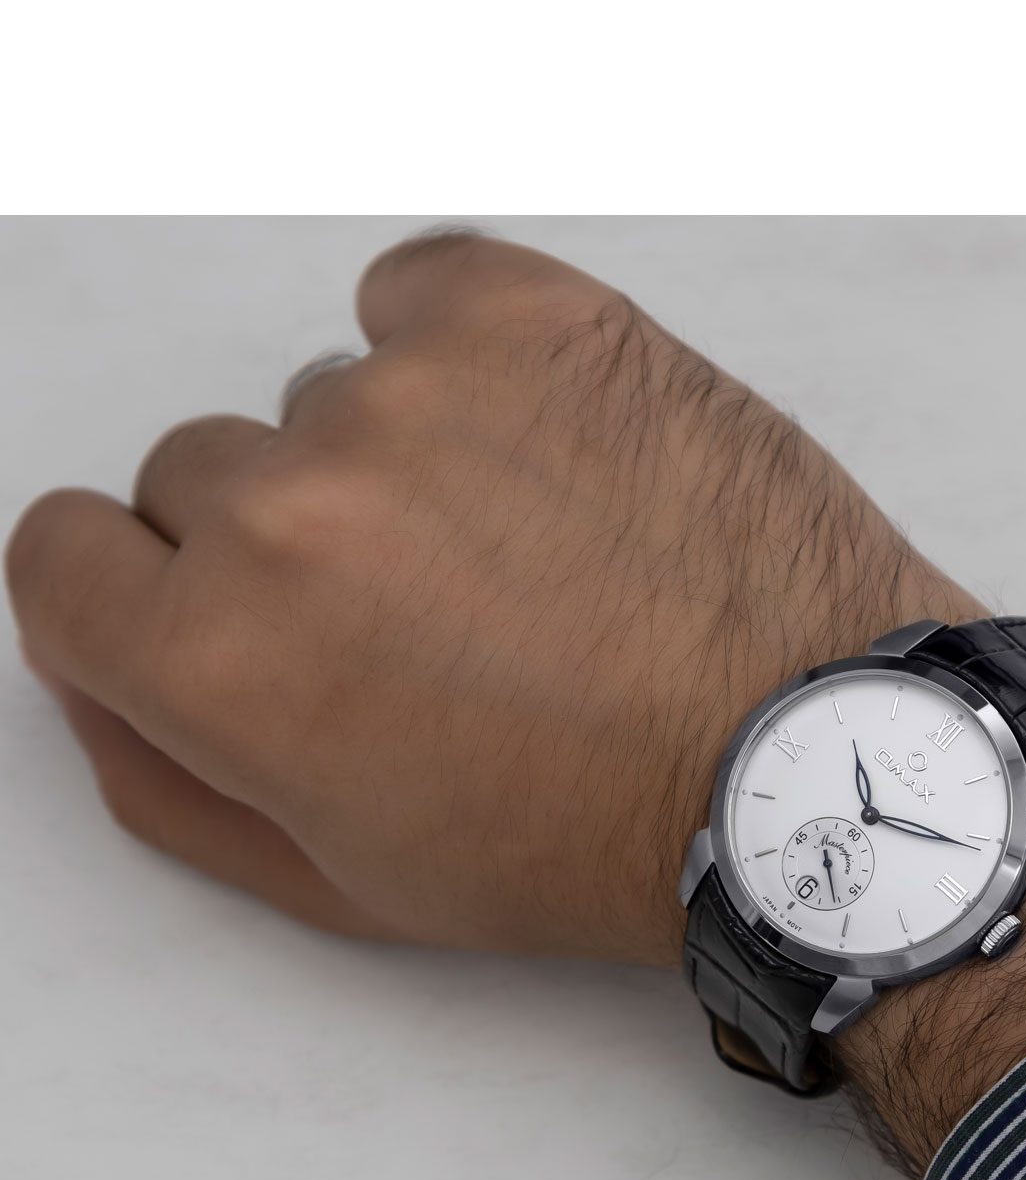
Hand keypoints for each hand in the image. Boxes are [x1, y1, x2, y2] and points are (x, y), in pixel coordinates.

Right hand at [6, 232, 980, 965]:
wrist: (798, 758)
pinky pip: (416, 299)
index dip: (140, 598)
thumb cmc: (596, 835)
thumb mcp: (348, 879)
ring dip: (393, 465)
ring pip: (322, 400)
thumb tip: (96, 678)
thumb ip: (171, 780)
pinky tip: (544, 453)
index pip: (57, 557)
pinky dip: (459, 360)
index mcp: (220, 659)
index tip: (219, 616)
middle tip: (424, 617)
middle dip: (282, 548)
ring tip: (528, 555)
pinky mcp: (529, 315)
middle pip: (198, 477)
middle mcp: (288, 508)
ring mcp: (411, 394)